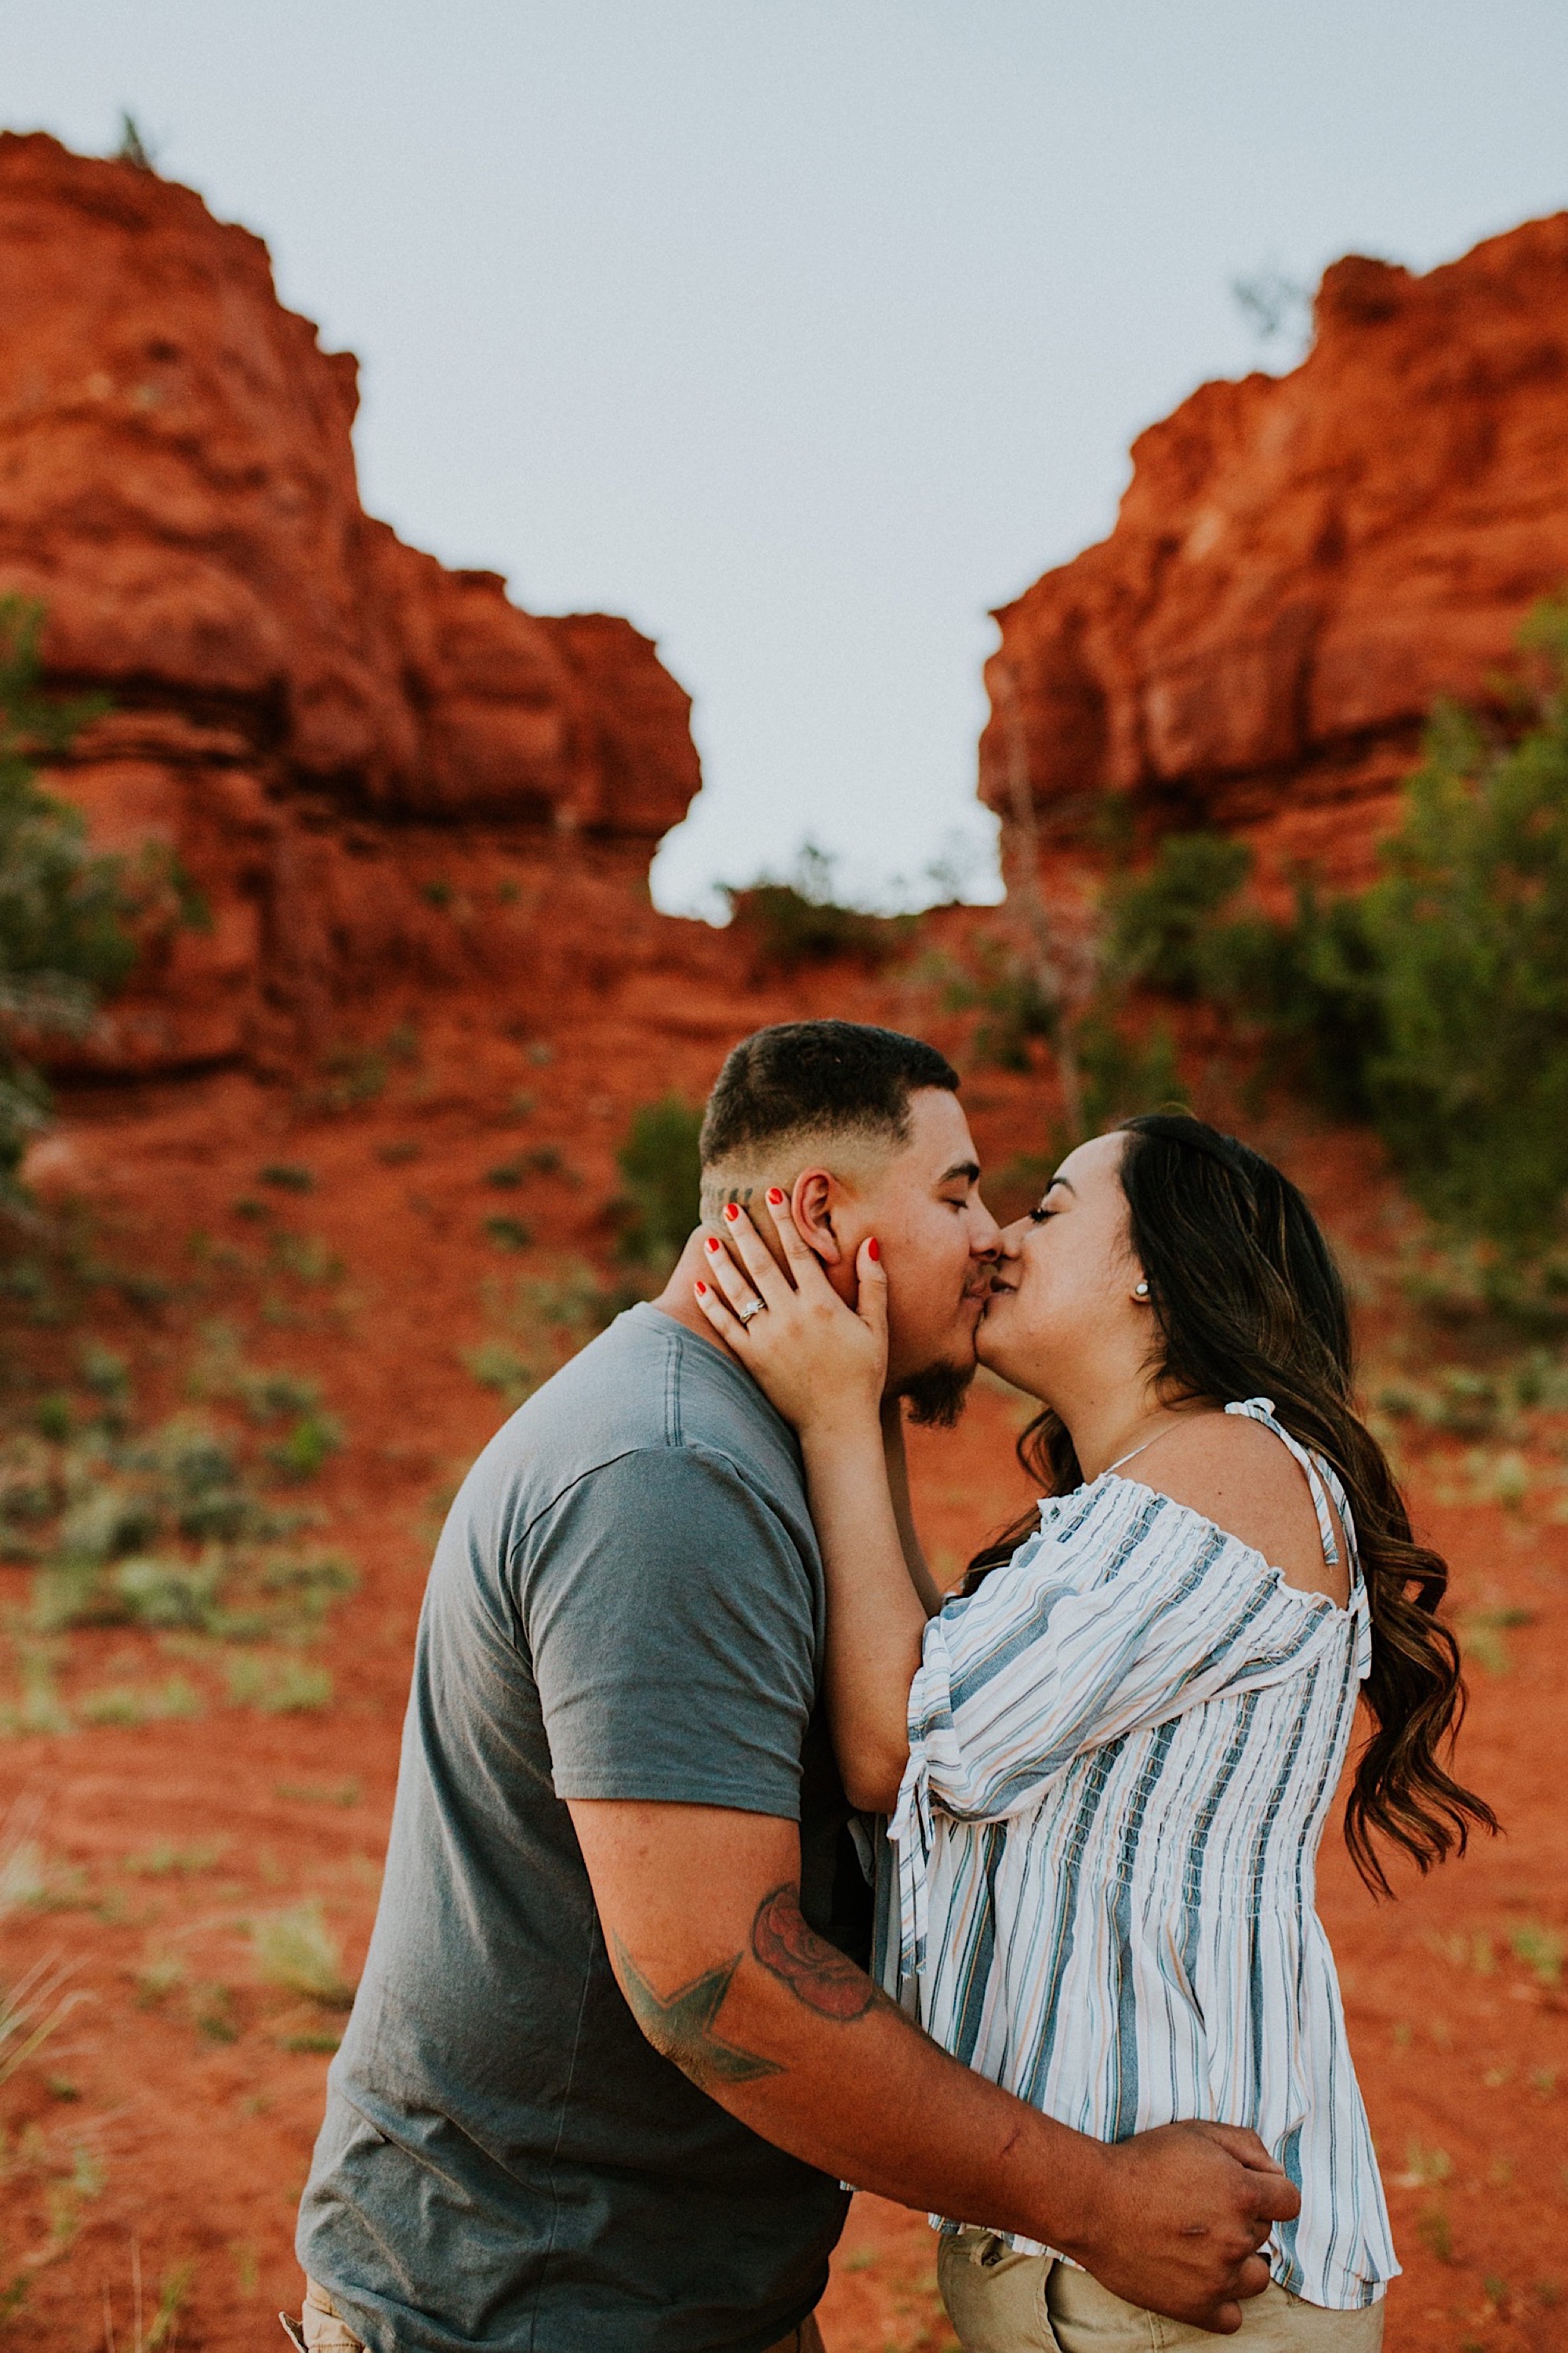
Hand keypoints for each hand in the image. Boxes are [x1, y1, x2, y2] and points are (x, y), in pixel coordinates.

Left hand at [693, 1195, 886, 1437]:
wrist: (837, 1424)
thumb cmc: (863, 1375)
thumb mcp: (876, 1329)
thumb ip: (873, 1285)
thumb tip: (869, 1245)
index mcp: (822, 1304)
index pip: (799, 1251)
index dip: (785, 1220)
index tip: (773, 1193)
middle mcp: (791, 1316)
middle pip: (762, 1263)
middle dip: (745, 1232)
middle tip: (730, 1208)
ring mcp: (767, 1337)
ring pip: (739, 1290)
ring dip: (722, 1262)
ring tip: (709, 1239)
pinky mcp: (751, 1358)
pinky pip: (726, 1326)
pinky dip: (711, 1305)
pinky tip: (700, 1286)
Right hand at [1064, 2122, 1299, 2334]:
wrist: (1093, 2202)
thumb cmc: (1143, 2161)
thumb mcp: (1196, 2131)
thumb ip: (1247, 2144)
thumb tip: (1274, 2171)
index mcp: (1243, 2194)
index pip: (1289, 2200)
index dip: (1269, 2191)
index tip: (1244, 2189)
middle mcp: (1238, 2238)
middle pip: (1263, 2233)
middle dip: (1241, 2218)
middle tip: (1201, 2207)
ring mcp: (1219, 2278)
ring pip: (1257, 2275)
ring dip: (1238, 2260)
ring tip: (1202, 2244)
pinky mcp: (1197, 2308)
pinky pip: (1233, 2317)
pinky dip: (1222, 2300)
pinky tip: (1200, 2278)